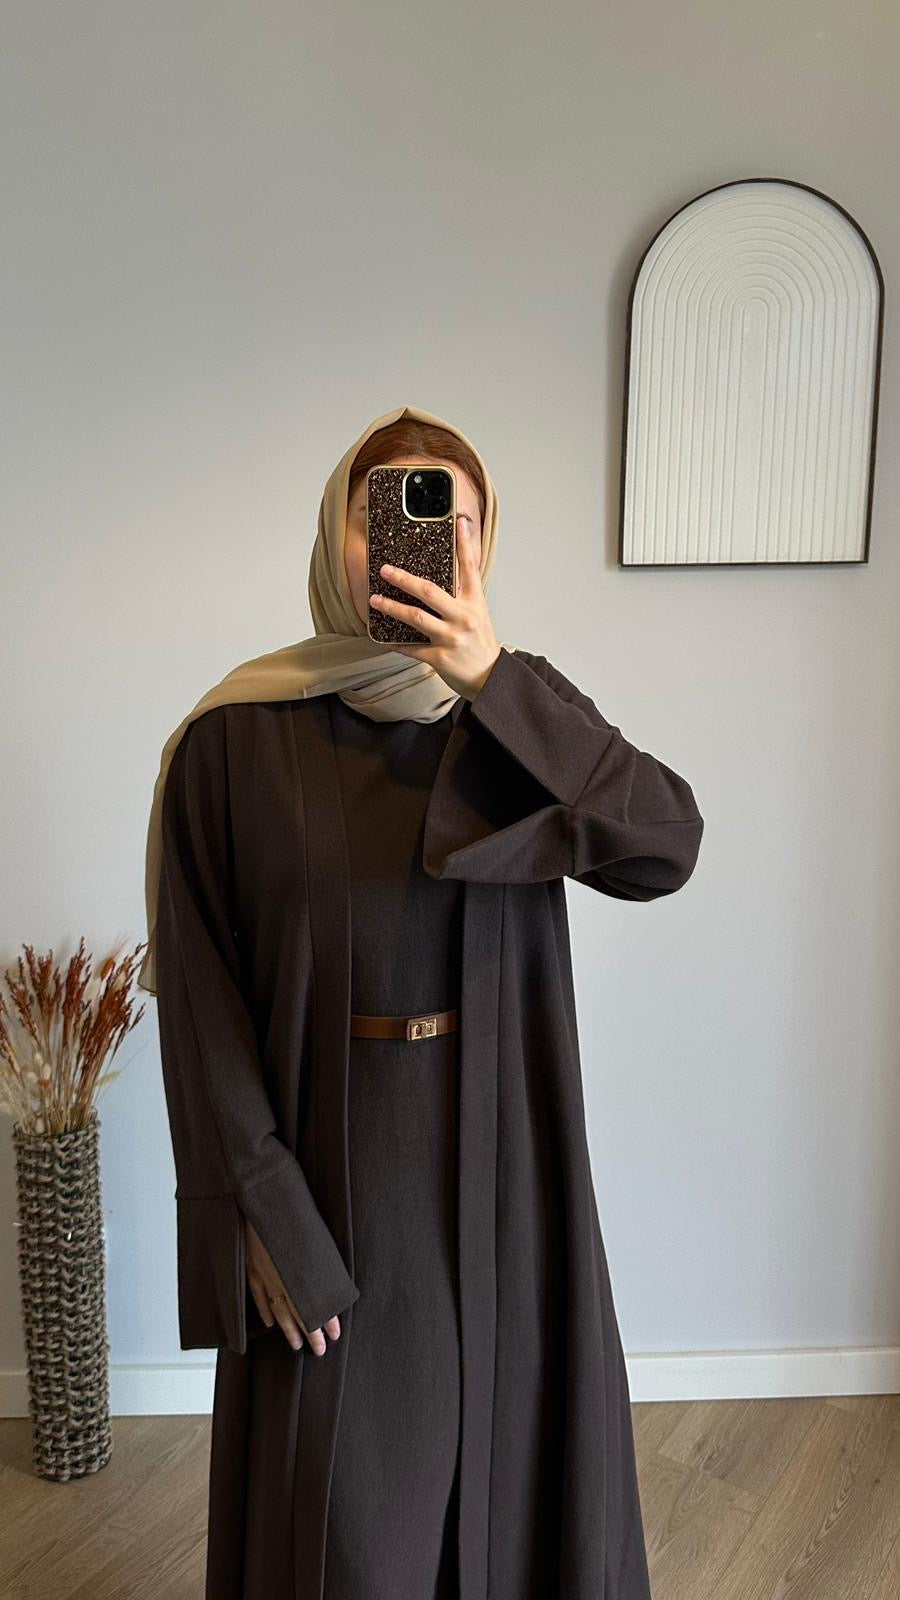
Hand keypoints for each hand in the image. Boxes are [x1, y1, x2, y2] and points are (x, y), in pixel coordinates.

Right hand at [244, 1216, 340, 1355]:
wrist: (262, 1196)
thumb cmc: (292, 1211)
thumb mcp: (314, 1234)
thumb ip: (319, 1259)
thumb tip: (331, 1278)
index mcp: (301, 1268)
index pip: (316, 1303)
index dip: (326, 1320)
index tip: (335, 1334)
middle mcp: (284, 1276)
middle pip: (298, 1312)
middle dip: (310, 1332)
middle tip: (319, 1350)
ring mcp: (265, 1273)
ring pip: (278, 1310)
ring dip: (288, 1329)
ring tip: (297, 1344)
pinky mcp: (251, 1267)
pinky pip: (258, 1295)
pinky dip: (264, 1311)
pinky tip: (271, 1323)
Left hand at [369, 515, 501, 700]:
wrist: (489, 678)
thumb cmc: (480, 643)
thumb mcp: (478, 613)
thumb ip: (462, 595)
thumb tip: (444, 574)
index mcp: (474, 603)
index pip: (470, 567)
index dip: (465, 544)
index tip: (459, 522)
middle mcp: (463, 617)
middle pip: (430, 591)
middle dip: (404, 579)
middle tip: (385, 570)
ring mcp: (451, 638)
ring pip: (415, 618)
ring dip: (391, 608)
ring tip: (374, 600)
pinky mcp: (440, 657)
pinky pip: (412, 648)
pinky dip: (396, 643)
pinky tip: (383, 637)